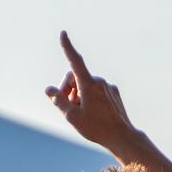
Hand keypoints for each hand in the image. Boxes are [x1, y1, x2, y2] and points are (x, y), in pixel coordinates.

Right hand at [45, 31, 137, 155]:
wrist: (121, 137)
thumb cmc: (96, 128)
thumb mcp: (72, 116)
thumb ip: (58, 101)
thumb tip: (49, 89)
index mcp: (89, 85)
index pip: (75, 62)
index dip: (68, 47)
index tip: (63, 34)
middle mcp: (99, 82)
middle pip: (75, 77)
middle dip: (67, 88)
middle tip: (66, 106)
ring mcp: (108, 87)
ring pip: (85, 85)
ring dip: (78, 95)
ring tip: (81, 113)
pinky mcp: (113, 93)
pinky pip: (96, 90)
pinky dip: (89, 97)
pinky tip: (93, 113)